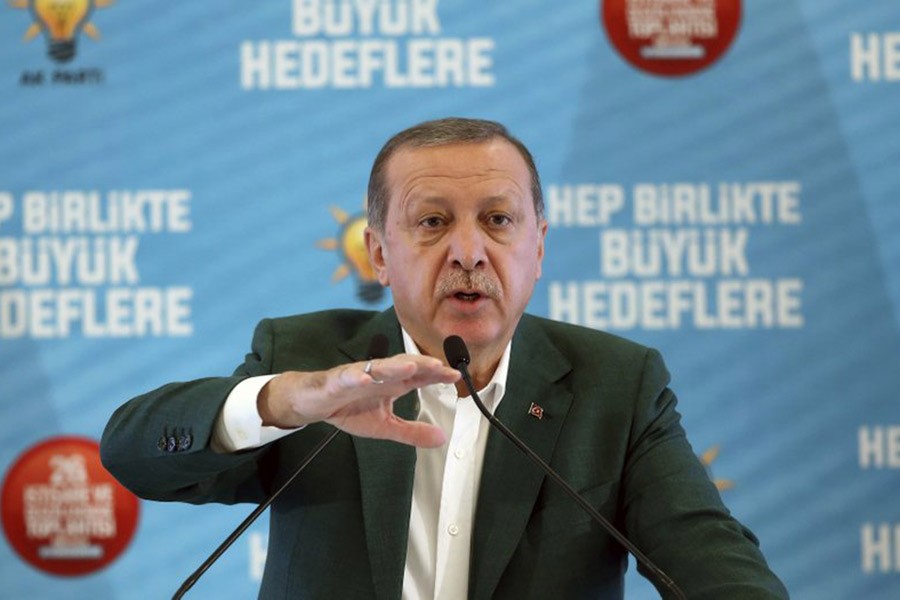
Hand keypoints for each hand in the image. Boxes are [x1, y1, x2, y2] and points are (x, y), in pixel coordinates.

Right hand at [257, 355, 460, 447]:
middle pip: (403, 367)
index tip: (456, 376)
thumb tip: (442, 438)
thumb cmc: (349, 408)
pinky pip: (347, 377)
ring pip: (378, 367)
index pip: (418, 376)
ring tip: (410, 367)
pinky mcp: (337, 381)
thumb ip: (412, 431)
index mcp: (392, 384)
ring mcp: (358, 376)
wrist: (314, 403)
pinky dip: (356, 377)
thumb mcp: (385, 426)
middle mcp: (378, 376)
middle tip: (440, 367)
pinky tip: (365, 379)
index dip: (437, 375)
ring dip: (394, 366)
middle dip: (421, 365)